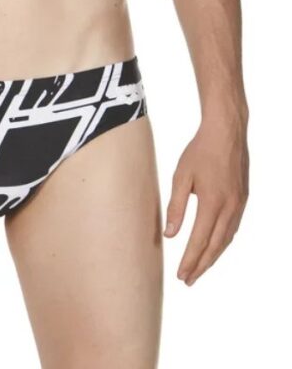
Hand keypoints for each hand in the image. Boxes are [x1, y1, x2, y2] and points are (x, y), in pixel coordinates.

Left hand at [164, 113, 248, 285]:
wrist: (226, 132)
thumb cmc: (199, 151)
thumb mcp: (181, 177)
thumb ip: (175, 207)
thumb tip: (169, 235)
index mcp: (212, 203)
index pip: (199, 240)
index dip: (190, 260)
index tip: (181, 275)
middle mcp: (230, 207)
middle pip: (215, 246)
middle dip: (201, 265)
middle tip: (188, 280)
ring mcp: (239, 204)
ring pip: (226, 239)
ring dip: (212, 256)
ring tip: (199, 268)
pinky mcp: (242, 199)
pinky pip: (233, 227)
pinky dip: (222, 242)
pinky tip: (214, 246)